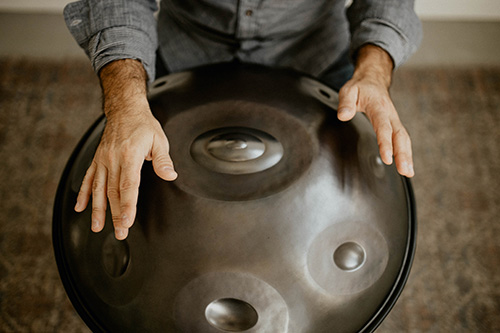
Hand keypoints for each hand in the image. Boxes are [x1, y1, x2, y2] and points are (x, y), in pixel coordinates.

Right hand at [74, 59, 177, 239]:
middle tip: (120, 232)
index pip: (128, 185)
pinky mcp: (97, 160)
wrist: (124, 109)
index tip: (128, 220)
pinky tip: (80, 207)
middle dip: (116, 214)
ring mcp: (102, 160)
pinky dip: (83, 194)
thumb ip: (163, 160)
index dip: (128, 204)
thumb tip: (170, 175)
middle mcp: (113, 159)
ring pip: (98, 189)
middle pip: (113, 192)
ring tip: (97, 227)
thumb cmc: (143, 125)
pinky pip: (88, 179)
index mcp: (129, 155)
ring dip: (97, 209)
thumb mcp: (159, 140)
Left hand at [337, 45, 413, 176]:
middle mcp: (390, 114)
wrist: (372, 80)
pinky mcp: (394, 125)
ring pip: (403, 138)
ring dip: (407, 156)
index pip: (383, 127)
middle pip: (399, 135)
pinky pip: (402, 139)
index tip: (387, 158)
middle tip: (404, 171)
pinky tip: (406, 166)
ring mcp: (394, 120)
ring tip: (408, 172)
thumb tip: (343, 116)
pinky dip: (405, 153)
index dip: (386, 143)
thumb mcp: (348, 91)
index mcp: (379, 106)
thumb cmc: (360, 87)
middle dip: (403, 154)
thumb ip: (345, 103)